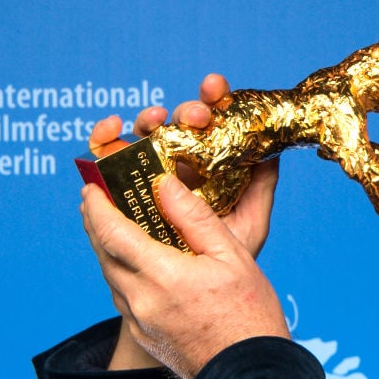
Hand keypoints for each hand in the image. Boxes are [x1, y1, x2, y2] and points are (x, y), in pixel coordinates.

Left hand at [87, 75, 280, 370]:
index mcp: (162, 275)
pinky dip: (125, 278)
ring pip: (113, 279)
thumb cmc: (249, 315)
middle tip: (97, 202)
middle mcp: (142, 300)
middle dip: (96, 225)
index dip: (97, 207)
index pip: (112, 232)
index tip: (91, 188)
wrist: (249, 373)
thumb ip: (194, 217)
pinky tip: (140, 271)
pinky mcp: (146, 337)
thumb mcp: (231, 256)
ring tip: (118, 231)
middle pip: (104, 255)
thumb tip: (164, 185)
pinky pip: (125, 300)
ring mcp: (141, 322)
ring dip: (110, 252)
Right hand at [88, 74, 277, 256]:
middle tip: (196, 116)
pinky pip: (106, 156)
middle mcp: (177, 160)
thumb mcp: (250, 221)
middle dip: (186, 110)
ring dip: (148, 119)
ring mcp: (146, 171)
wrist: (191, 291)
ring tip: (154, 120)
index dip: (213, 98)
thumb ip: (261, 186)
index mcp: (208, 161)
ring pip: (143, 134)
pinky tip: (109, 130)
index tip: (215, 87)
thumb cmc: (222, 256)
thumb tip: (273, 149)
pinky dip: (104, 138)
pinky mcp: (118, 185)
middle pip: (178, 123)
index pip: (211, 121)